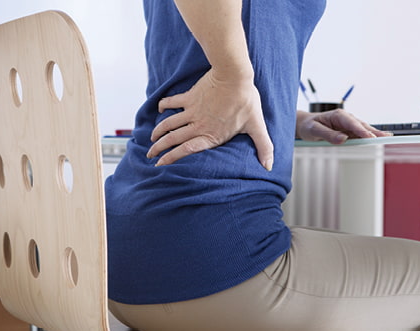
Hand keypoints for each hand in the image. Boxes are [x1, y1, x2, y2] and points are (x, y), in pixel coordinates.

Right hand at [147, 68, 273, 169]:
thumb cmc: (246, 100)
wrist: (234, 75)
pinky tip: (160, 110)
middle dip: (159, 149)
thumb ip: (263, 146)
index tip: (161, 165)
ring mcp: (192, 111)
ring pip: (169, 124)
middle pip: (173, 140)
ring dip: (158, 132)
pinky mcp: (190, 97)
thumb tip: (269, 166)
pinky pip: (172, 102)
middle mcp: (198, 125)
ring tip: (151, 140)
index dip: (171, 159)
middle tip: (150, 156)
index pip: (187, 151)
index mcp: (211, 135)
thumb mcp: (257, 125)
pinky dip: (164, 106)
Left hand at [295, 109, 391, 143]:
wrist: (305, 124)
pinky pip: (359, 135)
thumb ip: (328, 135)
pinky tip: (378, 139)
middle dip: (373, 131)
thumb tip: (342, 139)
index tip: (369, 137)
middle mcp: (345, 118)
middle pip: (361, 126)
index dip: (361, 130)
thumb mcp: (314, 130)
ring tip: (387, 138)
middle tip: (385, 137)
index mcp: (338, 115)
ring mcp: (348, 125)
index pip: (352, 123)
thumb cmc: (308, 126)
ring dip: (374, 134)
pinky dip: (369, 137)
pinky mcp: (348, 131)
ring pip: (363, 130)